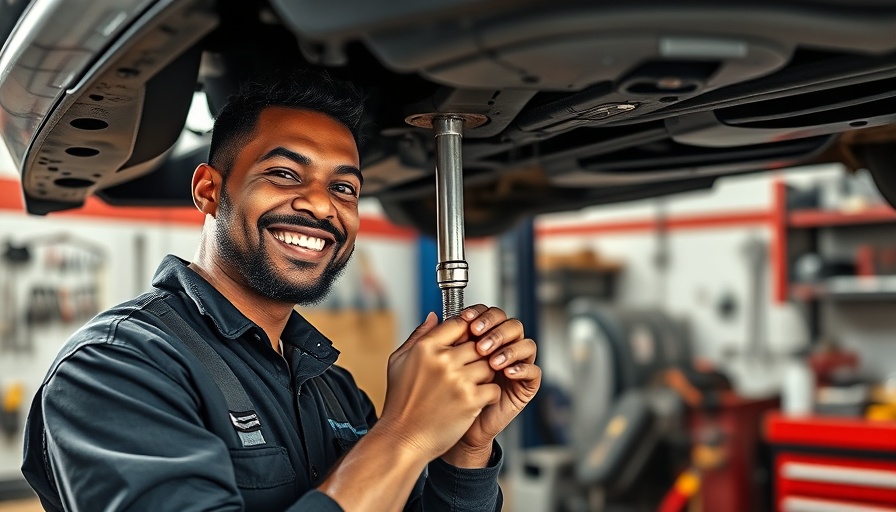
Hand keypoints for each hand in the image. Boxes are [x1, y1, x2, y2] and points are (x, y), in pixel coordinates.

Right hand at [375, 312, 500, 462]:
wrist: (402, 438)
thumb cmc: (400, 402)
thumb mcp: (399, 361)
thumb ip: (419, 335)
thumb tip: (435, 316)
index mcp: (425, 347)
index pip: (459, 323)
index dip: (466, 332)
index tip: (467, 342)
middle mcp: (443, 360)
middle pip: (478, 344)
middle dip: (477, 356)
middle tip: (470, 369)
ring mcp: (458, 380)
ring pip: (489, 365)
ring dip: (485, 376)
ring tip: (472, 386)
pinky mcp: (471, 400)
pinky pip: (494, 388)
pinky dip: (489, 395)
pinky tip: (475, 401)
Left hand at [442, 305, 540, 466]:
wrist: (454, 430)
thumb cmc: (443, 397)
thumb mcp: (431, 365)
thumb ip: (432, 339)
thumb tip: (432, 315)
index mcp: (482, 339)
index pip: (488, 315)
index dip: (480, 315)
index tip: (467, 321)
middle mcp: (501, 349)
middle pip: (510, 324)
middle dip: (495, 330)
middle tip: (479, 343)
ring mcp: (515, 366)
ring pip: (525, 344)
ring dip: (509, 348)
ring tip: (492, 361)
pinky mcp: (524, 386)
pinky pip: (533, 371)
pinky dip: (522, 368)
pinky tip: (508, 372)